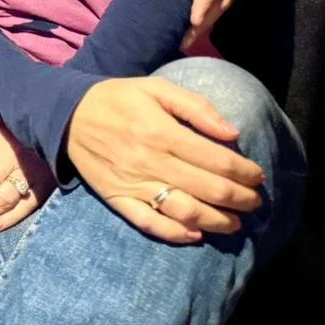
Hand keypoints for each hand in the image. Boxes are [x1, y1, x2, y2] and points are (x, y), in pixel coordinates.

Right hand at [64, 76, 264, 243]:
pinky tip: (196, 235)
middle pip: (210, 190)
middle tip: (254, 201)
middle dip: (241, 199)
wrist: (67, 116)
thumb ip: (196, 108)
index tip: (258, 176)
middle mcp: (150, 162)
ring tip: (234, 222)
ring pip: (185, 212)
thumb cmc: (118, 100)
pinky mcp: (117, 199)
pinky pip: (149, 223)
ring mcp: (133, 184)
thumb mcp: (156, 90)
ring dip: (218, 222)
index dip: (246, 172)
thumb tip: (232, 133)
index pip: (218, 161)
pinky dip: (176, 234)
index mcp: (162, 132)